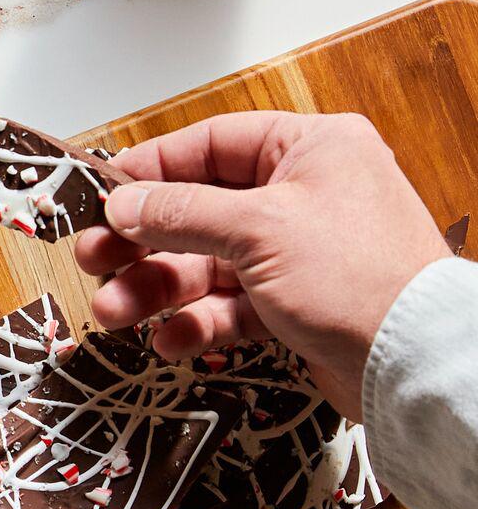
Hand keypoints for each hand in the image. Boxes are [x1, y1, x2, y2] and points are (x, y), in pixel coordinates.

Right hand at [74, 111, 451, 420]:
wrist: (415, 364)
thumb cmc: (359, 278)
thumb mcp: (258, 230)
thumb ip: (181, 213)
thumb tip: (123, 202)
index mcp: (309, 150)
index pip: (211, 145)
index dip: (151, 171)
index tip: (102, 195)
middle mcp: (302, 195)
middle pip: (197, 211)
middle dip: (141, 242)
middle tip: (92, 259)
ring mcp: (296, 253)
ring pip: (205, 264)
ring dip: (156, 290)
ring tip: (115, 312)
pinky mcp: (293, 304)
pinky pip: (228, 306)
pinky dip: (195, 323)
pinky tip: (170, 340)